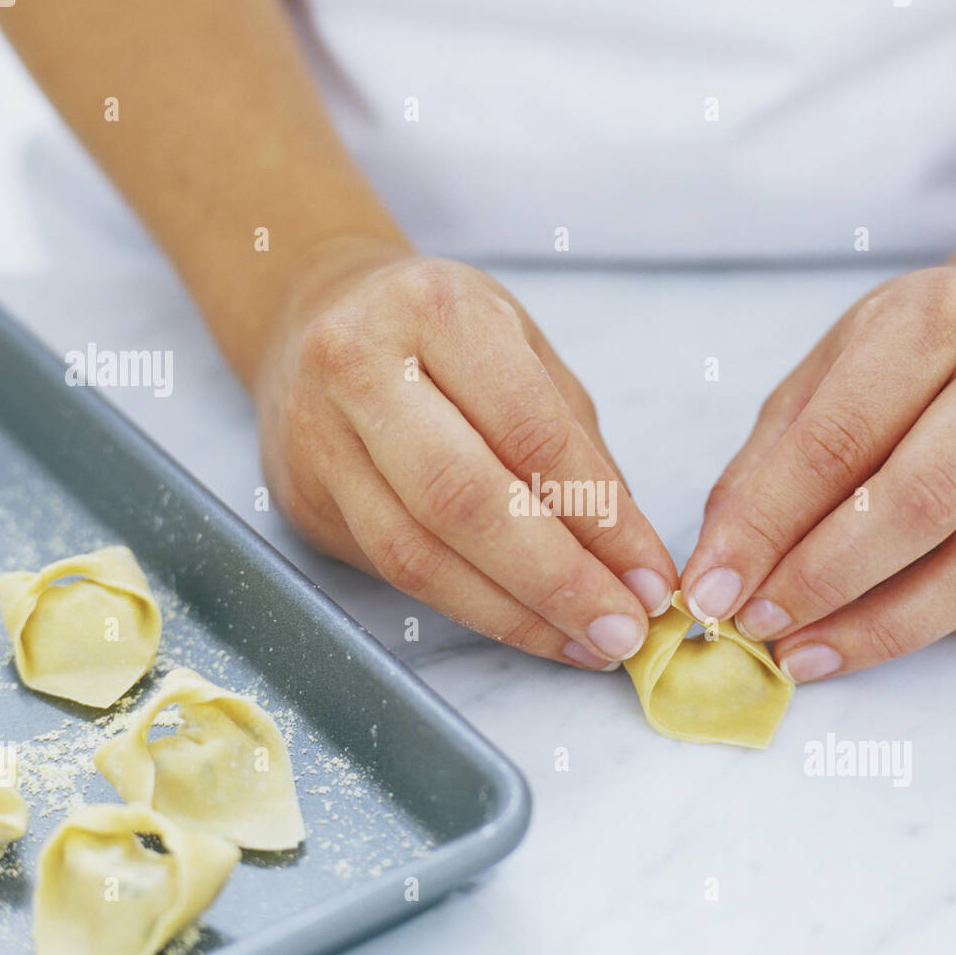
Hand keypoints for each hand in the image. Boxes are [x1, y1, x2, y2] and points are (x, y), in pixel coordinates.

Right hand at [255, 242, 677, 668]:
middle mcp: (359, 368)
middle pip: (465, 501)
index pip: (531, 434)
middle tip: (623, 630)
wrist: (312, 313)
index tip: (652, 578)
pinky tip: (525, 624)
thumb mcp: (521, 349)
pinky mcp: (303, 499)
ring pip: (420, 555)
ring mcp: (318, 438)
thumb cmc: (437, 332)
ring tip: (584, 642)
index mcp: (434, 312)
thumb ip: (574, 447)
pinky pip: (394, 573)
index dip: (601, 520)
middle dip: (558, 581)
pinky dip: (470, 609)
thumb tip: (629, 558)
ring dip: (515, 614)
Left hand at [680, 266, 955, 679]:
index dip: (767, 528)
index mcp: (934, 318)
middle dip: (825, 583)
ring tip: (808, 653)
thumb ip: (766, 469)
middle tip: (760, 627)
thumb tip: (717, 574)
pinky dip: (942, 628)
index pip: (838, 441)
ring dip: (883, 629)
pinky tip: (882, 631)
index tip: (712, 593)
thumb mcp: (824, 379)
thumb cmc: (908, 361)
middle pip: (922, 505)